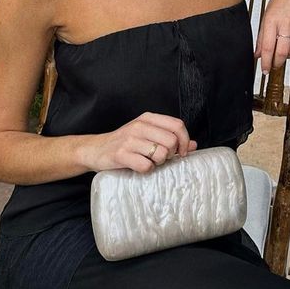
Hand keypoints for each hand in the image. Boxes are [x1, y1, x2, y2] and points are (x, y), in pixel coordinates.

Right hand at [83, 112, 197, 173]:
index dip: (184, 140)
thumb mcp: (147, 134)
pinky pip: (146, 166)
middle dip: (170, 154)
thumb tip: (194, 145)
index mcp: (148, 118)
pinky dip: (146, 170)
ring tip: (149, 161)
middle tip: (161, 158)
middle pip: (171, 141)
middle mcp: (139, 126)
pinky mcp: (121, 155)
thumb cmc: (125, 143)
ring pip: (161, 154)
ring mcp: (129, 140)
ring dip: (158, 163)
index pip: (177, 125)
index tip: (182, 152)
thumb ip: (169, 137)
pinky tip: (139, 166)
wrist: (95, 149)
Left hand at [253, 0, 289, 72]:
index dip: (265, 62)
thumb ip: (262, 37)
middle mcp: (285, 24)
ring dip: (288, 57)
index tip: (264, 70)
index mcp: (271, 21)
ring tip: (284, 53)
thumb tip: (258, 55)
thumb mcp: (265, 17)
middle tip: (273, 66)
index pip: (267, 47)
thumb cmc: (279, 1)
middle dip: (276, 64)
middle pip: (281, 52)